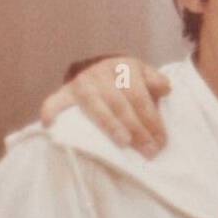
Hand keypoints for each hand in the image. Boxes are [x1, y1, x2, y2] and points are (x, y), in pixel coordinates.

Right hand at [40, 56, 171, 157]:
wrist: (100, 68)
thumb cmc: (127, 80)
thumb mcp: (144, 75)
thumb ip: (156, 82)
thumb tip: (166, 89)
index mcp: (125, 67)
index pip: (140, 97)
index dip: (152, 120)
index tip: (161, 141)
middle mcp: (101, 72)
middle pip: (121, 104)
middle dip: (138, 129)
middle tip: (149, 150)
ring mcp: (82, 83)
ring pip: (97, 107)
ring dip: (111, 126)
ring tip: (124, 143)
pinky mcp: (65, 92)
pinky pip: (54, 102)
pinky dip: (51, 112)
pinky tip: (51, 126)